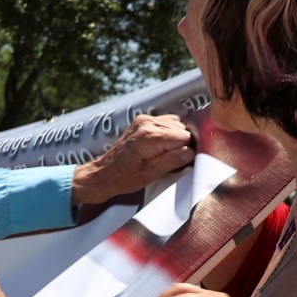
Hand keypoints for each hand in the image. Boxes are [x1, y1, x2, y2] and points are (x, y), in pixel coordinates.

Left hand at [71, 113, 198, 209]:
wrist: (104, 173)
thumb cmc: (124, 178)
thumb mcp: (151, 174)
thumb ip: (172, 160)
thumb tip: (192, 151)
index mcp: (149, 137)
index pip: (184, 137)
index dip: (187, 150)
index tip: (182, 162)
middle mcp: (147, 123)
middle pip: (182, 129)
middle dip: (183, 144)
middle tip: (172, 160)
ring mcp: (144, 119)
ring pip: (176, 125)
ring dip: (177, 139)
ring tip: (164, 154)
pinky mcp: (143, 120)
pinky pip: (167, 123)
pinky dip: (170, 134)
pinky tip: (162, 146)